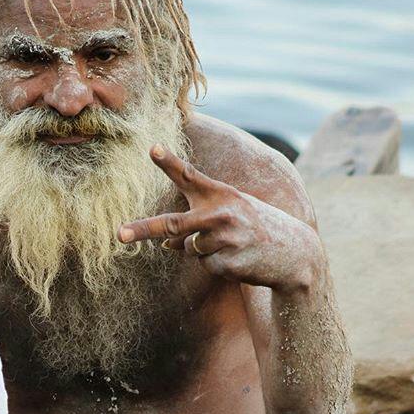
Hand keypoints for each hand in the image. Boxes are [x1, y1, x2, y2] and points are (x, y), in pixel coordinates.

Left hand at [118, 146, 320, 291]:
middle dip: (143, 229)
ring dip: (201, 250)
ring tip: (231, 244)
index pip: (190, 176)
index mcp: (221, 194)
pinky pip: (203, 265)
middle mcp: (221, 214)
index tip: (152, 148)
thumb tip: (164, 244)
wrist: (294, 253)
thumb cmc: (254, 227)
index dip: (170, 163)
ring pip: (188, 249)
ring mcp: (224, 240)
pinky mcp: (227, 263)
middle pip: (172, 224)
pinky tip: (238, 258)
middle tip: (119, 234)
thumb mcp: (230, 213)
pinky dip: (215, 264)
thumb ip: (195, 221)